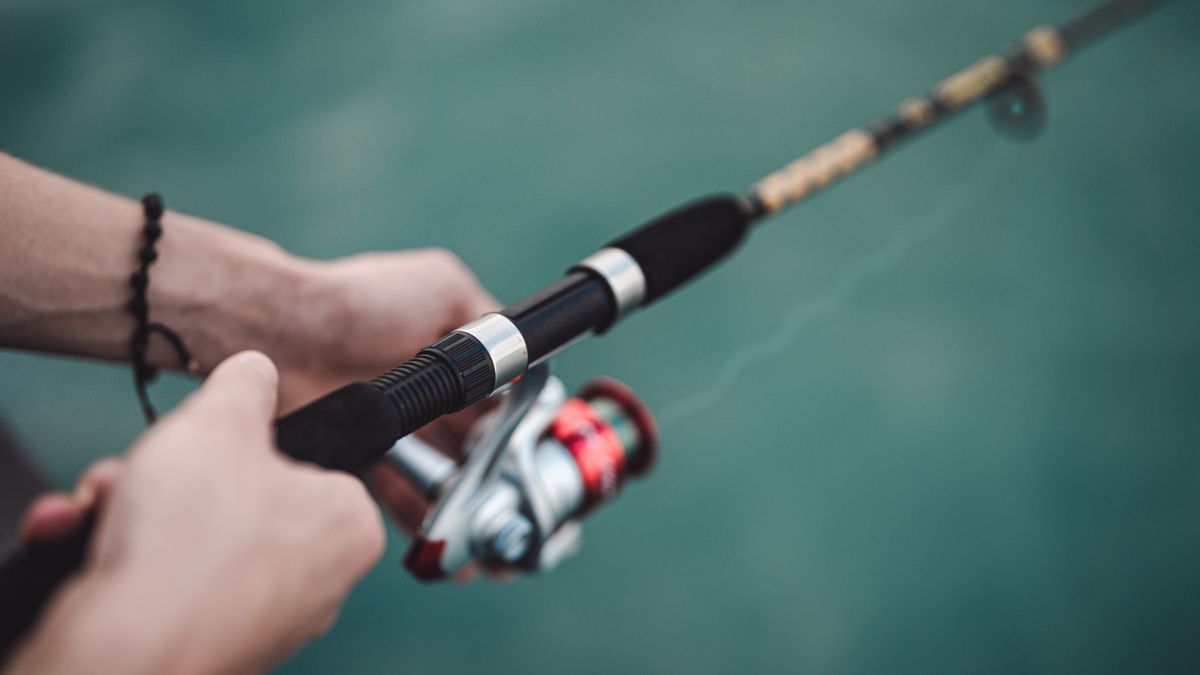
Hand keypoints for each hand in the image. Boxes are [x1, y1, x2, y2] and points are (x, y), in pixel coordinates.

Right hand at [7, 352, 383, 674]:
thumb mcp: (221, 420)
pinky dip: (122, 557)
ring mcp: (264, 619)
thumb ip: (246, 385)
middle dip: (172, 476)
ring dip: (135, 511)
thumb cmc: (193, 543)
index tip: (211, 440)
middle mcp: (319, 580)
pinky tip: (84, 542)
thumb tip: (256, 372)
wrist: (129, 649)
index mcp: (349, 524)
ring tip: (108, 505)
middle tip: (144, 471)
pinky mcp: (210, 646)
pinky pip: (167, 583)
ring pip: (193, 539)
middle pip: (238, 499)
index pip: (310, 462)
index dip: (247, 443)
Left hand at [273, 249, 500, 568]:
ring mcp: (393, 430)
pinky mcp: (362, 458)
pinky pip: (399, 495)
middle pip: (474, 446)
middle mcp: (424, 396)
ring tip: (485, 529)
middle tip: (513, 502)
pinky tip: (444, 534)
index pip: (498, 402)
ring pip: (442, 476)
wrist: (286, 330)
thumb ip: (487, 317)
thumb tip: (527, 354)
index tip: (533, 456)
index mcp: (450, 358)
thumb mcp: (443, 287)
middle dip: (497, 475)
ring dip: (466, 502)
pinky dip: (423, 516)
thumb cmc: (363, 302)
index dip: (518, 429)